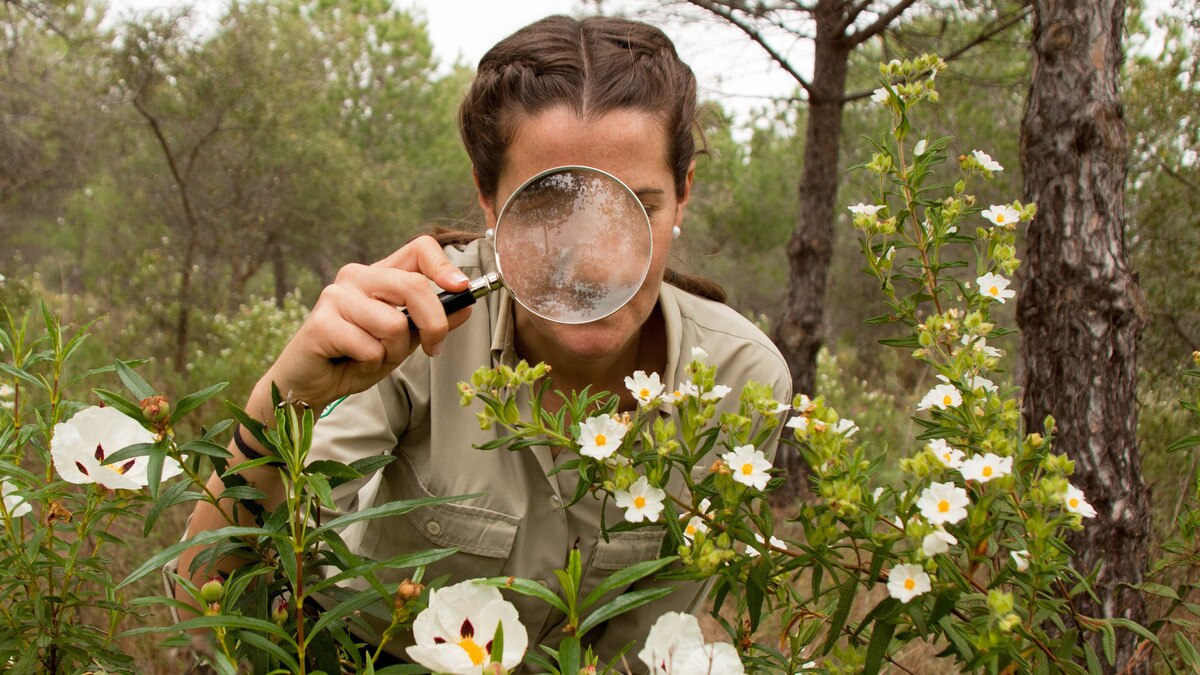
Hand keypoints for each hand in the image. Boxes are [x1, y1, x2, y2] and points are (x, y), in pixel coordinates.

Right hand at [253, 236, 472, 413]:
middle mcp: (357, 276)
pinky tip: (352, 361)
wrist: (310, 384)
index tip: (462, 288)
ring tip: (374, 356)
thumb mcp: (404, 341)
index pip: (419, 248)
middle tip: (432, 349)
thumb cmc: (355, 358)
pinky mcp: (321, 322)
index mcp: (380, 274)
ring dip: (393, 352)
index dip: (444, 266)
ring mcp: (336, 295)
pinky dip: (371, 364)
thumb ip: (431, 322)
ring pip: (393, 323)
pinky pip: (369, 346)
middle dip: (433, 324)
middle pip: (413, 286)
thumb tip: (466, 305)